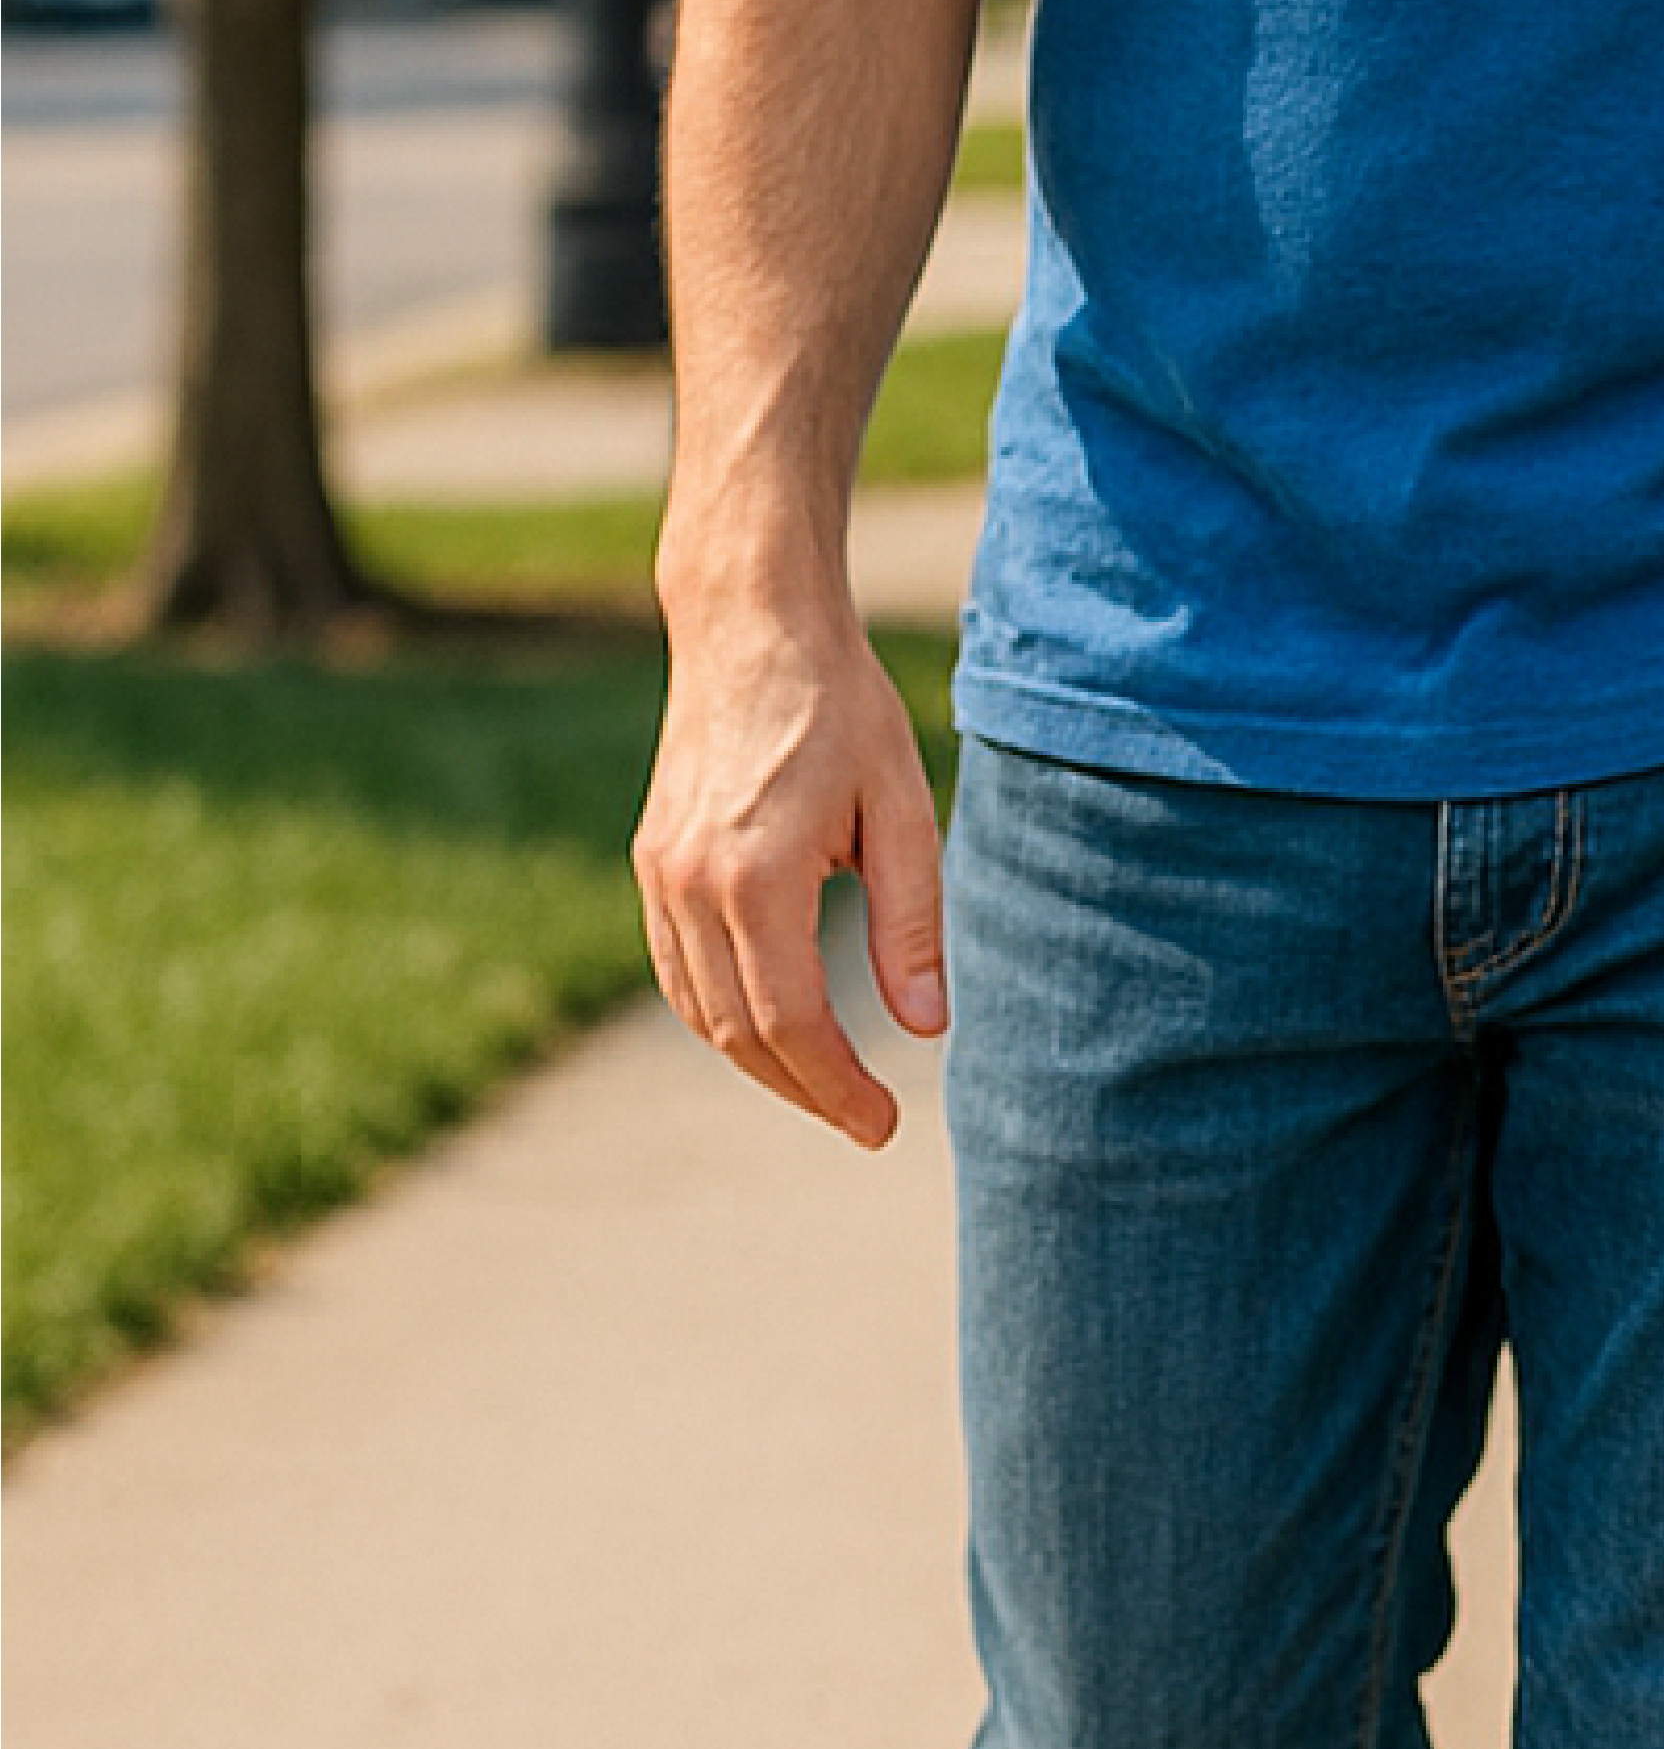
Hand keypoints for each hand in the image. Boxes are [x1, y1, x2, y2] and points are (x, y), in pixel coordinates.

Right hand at [633, 587, 947, 1146]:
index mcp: (757, 876)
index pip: (792, 1022)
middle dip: (805, 1089)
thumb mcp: (905, 809)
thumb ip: (912, 923)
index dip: (838, 1087)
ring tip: (829, 1083)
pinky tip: (774, 1026)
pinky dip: (722, 1014)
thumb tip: (926, 1028)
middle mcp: (692, 884)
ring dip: (761, 1061)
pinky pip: (676, 969)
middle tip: (867, 1118)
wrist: (752, 625)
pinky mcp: (652, 859)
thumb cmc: (843, 707)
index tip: (886, 1123)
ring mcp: (660, 873)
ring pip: (699, 1010)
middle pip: (740, 1032)